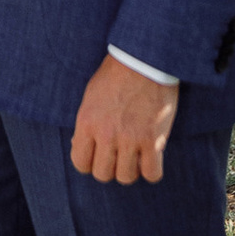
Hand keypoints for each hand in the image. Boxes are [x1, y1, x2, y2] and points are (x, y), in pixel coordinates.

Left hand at [69, 55, 176, 186]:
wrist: (145, 58)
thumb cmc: (117, 74)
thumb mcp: (91, 97)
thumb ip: (86, 124)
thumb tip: (80, 147)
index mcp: (87, 122)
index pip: (80, 163)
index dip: (90, 163)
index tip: (100, 155)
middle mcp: (106, 134)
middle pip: (103, 174)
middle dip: (111, 167)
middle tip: (120, 155)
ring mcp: (130, 139)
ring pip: (126, 177)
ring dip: (132, 169)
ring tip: (137, 155)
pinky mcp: (154, 140)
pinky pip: (152, 174)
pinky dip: (152, 170)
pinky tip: (153, 157)